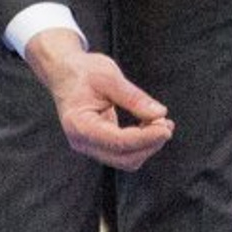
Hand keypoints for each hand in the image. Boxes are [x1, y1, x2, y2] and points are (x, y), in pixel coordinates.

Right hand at [26, 29, 170, 169]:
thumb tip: (159, 114)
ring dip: (148, 145)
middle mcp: (82, 141)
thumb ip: (134, 97)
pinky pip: (125, 153)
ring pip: (127, 160)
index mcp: (79, 124)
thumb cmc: (82, 72)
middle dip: (149, 144)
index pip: (118, 141)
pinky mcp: (99, 145)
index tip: (165, 126)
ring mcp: (89, 146)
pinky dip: (142, 143)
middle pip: (124, 158)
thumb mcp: (108, 76)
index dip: (146, 137)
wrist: (65, 72)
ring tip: (160, 122)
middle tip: (165, 122)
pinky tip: (150, 125)